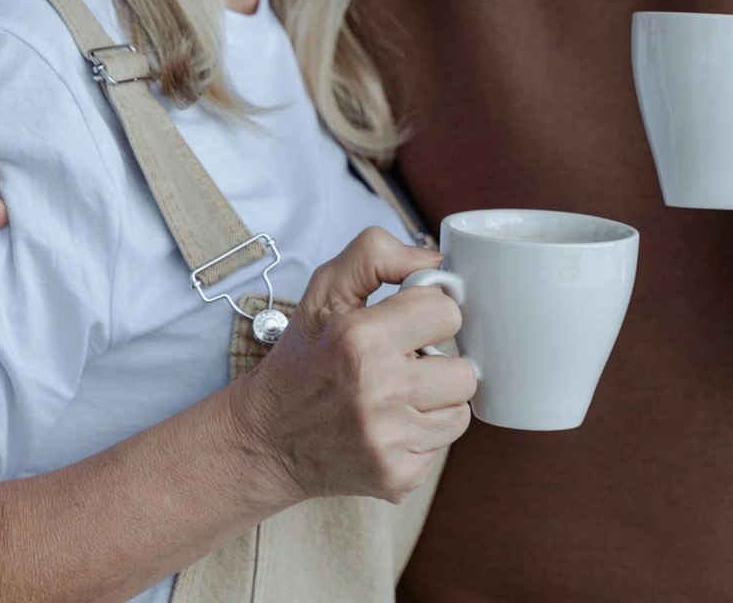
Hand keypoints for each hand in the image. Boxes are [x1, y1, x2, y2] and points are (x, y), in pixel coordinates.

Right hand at [229, 227, 475, 504]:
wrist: (266, 440)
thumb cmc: (303, 359)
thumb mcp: (324, 290)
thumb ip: (377, 255)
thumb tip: (436, 263)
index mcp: (360, 338)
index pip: (447, 312)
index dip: (429, 314)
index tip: (407, 324)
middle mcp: (378, 391)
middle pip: (466, 371)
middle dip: (439, 364)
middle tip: (404, 365)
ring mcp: (389, 440)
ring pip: (461, 411)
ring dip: (436, 402)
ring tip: (398, 396)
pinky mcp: (398, 476)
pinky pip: (443, 447)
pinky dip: (421, 436)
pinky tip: (388, 427)